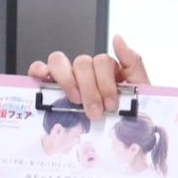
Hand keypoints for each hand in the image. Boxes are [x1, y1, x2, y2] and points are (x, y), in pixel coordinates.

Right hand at [26, 34, 149, 119]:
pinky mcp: (51, 88)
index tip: (110, 105)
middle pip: (81, 62)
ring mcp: (67, 78)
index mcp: (106, 70)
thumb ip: (133, 62)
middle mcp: (85, 71)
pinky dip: (39, 69)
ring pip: (59, 61)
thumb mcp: (138, 89)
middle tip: (95, 112)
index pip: (101, 61)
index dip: (105, 83)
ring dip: (67, 81)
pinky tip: (43, 77)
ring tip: (74, 101)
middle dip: (89, 89)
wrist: (123, 138)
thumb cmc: (125, 115)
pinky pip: (40, 70)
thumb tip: (118, 39)